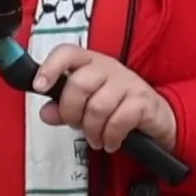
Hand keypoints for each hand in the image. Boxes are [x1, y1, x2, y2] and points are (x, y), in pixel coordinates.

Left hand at [33, 44, 177, 153]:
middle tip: (76, 125)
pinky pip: (118, 121)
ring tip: (96, 139)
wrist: (157, 117)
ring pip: (97, 107)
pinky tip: (111, 143)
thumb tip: (46, 113)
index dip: (50, 67)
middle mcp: (108, 68)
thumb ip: (63, 108)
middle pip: (78, 85)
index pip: (67, 53)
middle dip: (71, 112)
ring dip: (92, 130)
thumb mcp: (86, 106)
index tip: (39, 86)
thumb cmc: (117, 106)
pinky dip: (110, 137)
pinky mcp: (143, 101)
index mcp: (90, 63)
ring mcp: (128, 83)